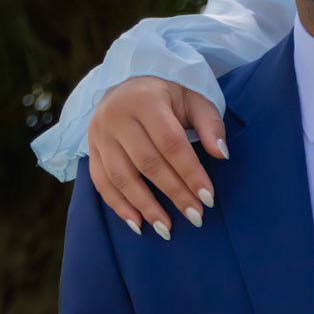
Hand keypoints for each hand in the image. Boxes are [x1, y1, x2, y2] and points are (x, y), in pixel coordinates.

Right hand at [87, 76, 227, 237]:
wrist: (127, 84)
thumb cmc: (169, 96)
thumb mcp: (194, 99)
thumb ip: (210, 124)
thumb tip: (222, 154)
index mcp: (146, 100)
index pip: (171, 142)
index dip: (190, 172)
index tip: (208, 198)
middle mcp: (117, 115)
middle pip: (147, 162)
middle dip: (174, 193)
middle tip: (196, 217)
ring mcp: (99, 133)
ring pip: (121, 176)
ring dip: (145, 206)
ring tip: (167, 229)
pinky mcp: (91, 149)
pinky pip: (101, 182)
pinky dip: (118, 206)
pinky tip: (137, 224)